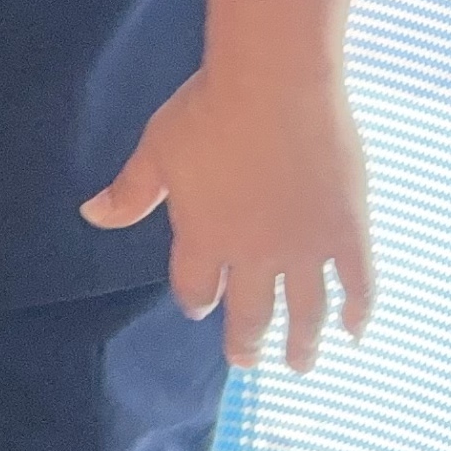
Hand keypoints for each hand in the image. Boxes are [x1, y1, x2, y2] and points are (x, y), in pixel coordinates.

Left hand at [81, 63, 376, 370]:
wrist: (274, 84)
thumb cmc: (208, 110)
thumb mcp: (156, 150)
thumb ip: (130, 192)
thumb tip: (91, 215)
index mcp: (203, 238)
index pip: (195, 289)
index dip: (196, 301)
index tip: (200, 308)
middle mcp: (253, 255)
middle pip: (249, 314)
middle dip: (246, 342)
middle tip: (247, 363)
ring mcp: (304, 248)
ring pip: (304, 311)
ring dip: (302, 343)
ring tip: (300, 366)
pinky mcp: (347, 231)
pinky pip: (358, 284)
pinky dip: (359, 312)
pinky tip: (356, 332)